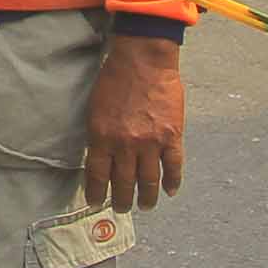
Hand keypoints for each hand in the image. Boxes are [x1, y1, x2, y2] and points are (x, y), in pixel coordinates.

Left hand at [81, 35, 184, 210]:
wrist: (143, 59)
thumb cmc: (115, 78)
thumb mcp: (95, 109)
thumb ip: (98, 136)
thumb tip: (99, 160)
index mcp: (102, 137)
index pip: (97, 176)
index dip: (97, 194)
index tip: (97, 203)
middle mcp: (125, 145)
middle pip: (123, 184)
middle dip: (122, 201)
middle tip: (122, 208)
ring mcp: (150, 142)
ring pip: (149, 181)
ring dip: (147, 198)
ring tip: (146, 206)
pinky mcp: (172, 136)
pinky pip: (173, 167)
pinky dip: (172, 182)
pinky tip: (170, 191)